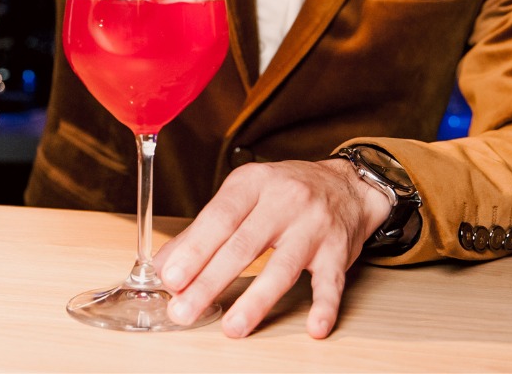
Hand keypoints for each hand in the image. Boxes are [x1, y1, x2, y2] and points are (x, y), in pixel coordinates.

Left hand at [154, 158, 391, 338]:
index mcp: (254, 183)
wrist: (346, 184)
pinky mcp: (338, 250)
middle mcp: (284, 200)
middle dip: (211, 280)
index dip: (194, 248)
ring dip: (257, 299)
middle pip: (244, 244)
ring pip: (283, 266)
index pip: (219, 217)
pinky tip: (315, 327)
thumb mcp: (244, 195)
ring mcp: (313, 225)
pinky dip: (325, 305)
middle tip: (184, 310)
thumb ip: (204, 229)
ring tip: (233, 327)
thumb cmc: (287, 191)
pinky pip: (331, 280)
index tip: (171, 277)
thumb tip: (165, 264)